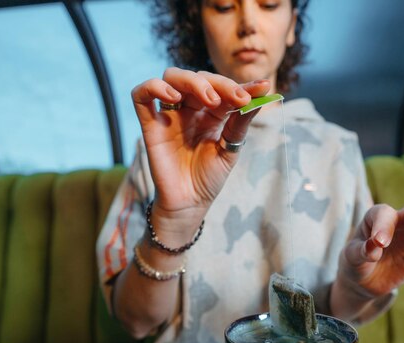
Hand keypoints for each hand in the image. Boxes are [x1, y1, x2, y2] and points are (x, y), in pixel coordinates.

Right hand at [131, 67, 270, 221]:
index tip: (262, 87)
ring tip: (209, 100)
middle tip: (234, 99)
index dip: (243, 85)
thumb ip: (240, 124)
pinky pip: (141, 95)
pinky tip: (173, 98)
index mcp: (211, 113)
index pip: (224, 89)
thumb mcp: (229, 150)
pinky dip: (153, 87)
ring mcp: (169, 114)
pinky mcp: (150, 125)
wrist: (188, 204)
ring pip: (171, 78)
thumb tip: (258, 98)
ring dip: (192, 81)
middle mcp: (189, 109)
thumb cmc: (208, 179)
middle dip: (218, 83)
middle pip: (198, 77)